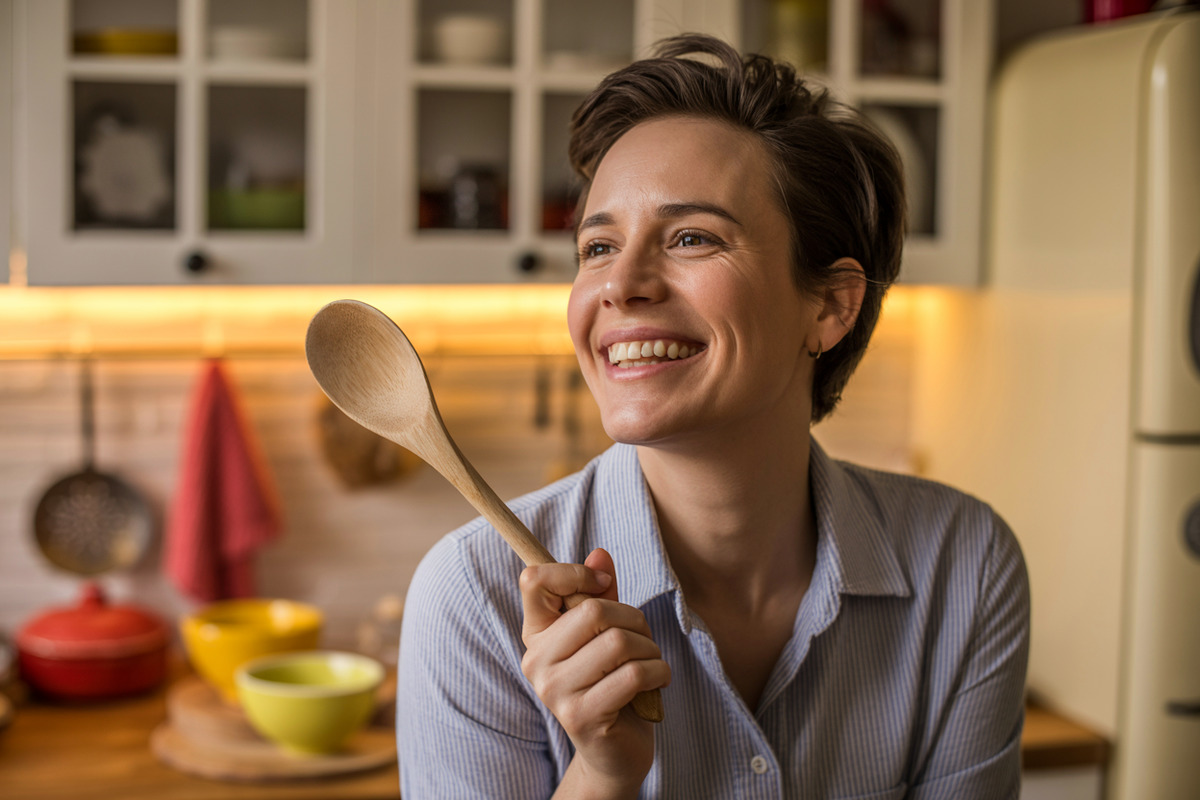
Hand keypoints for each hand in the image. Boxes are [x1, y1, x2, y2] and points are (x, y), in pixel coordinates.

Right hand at [520, 548, 669, 795]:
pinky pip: (634, 675)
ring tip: (650, 662)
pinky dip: (659, 672)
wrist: (613, 751)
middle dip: (634, 618)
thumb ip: (600, 595)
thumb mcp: (605, 635)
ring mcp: (555, 691)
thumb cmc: (610, 682)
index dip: (574, 573)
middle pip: (593, 611)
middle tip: (643, 636)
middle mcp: (537, 661)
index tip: (603, 587)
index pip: (534, 580)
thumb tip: (600, 555)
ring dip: (650, 649)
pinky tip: (657, 681)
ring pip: (619, 643)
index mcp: (537, 634)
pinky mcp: (581, 716)